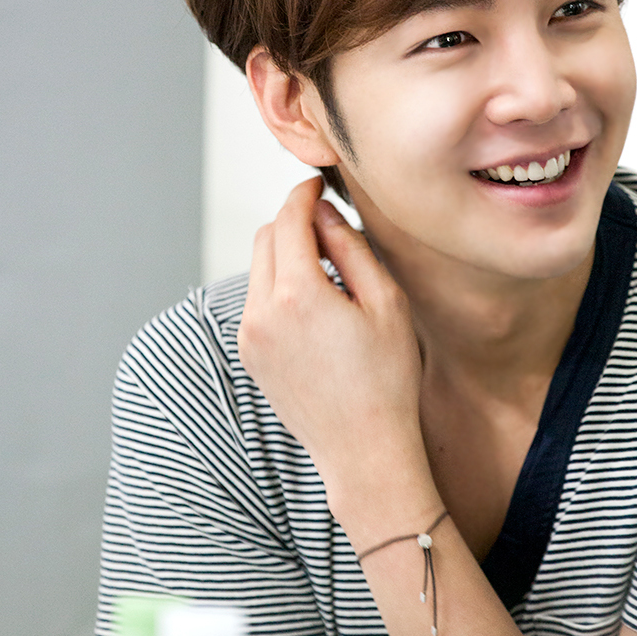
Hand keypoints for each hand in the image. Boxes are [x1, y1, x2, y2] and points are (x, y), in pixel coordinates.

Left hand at [238, 177, 434, 525]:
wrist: (363, 451)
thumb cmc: (387, 380)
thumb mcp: (385, 304)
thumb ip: (351, 248)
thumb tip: (324, 213)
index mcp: (298, 294)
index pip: (288, 219)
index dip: (303, 194)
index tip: (318, 184)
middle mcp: (262, 312)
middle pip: (265, 238)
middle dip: (292, 223)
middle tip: (328, 226)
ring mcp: (250, 336)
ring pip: (258, 269)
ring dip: (285, 256)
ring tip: (329, 274)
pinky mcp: (249, 355)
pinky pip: (258, 302)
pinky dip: (279, 289)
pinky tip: (317, 309)